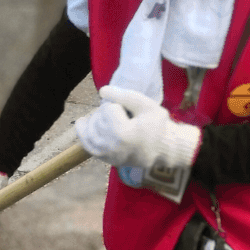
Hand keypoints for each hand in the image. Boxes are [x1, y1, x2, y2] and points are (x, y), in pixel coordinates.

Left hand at [75, 86, 201, 169]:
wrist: (165, 149)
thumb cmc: (158, 126)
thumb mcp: (146, 106)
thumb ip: (125, 96)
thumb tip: (102, 91)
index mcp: (122, 133)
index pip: (107, 108)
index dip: (117, 104)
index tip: (128, 110)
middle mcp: (111, 146)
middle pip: (97, 118)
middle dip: (105, 111)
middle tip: (120, 113)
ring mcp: (106, 154)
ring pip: (88, 130)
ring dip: (95, 120)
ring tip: (108, 117)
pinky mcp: (105, 159)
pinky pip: (87, 144)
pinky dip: (84, 133)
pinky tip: (85, 123)